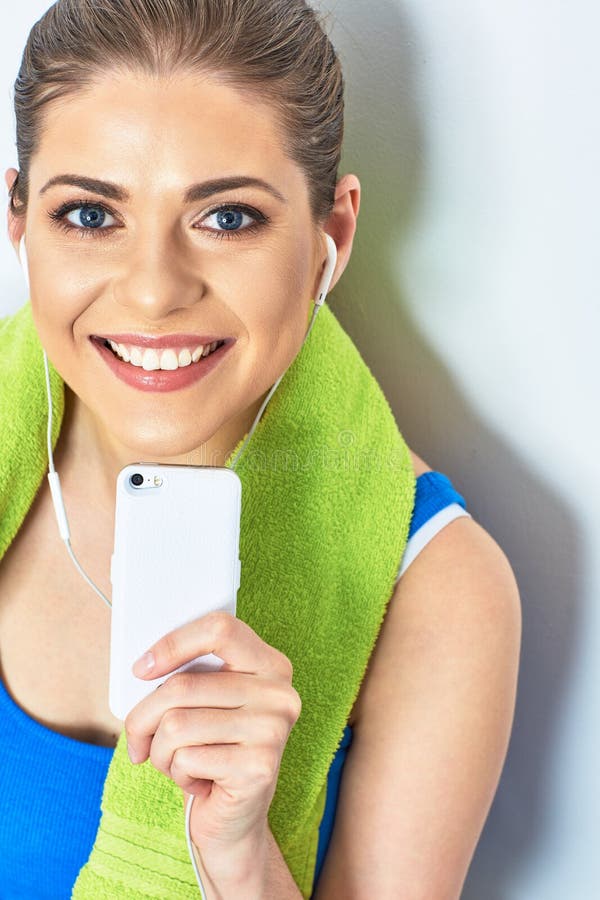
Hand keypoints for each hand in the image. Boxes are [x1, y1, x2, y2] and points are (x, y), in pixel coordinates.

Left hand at [125, 611, 301, 853]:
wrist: (234, 820)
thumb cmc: (211, 752)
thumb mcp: (204, 705)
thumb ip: (188, 678)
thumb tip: (144, 667)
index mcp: (269, 664)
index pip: (220, 629)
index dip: (174, 644)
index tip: (142, 669)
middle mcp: (278, 692)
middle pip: (183, 686)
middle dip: (143, 718)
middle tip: (138, 740)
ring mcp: (272, 729)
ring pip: (177, 725)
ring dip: (160, 752)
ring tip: (178, 763)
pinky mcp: (259, 767)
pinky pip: (186, 759)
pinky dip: (177, 775)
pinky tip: (198, 781)